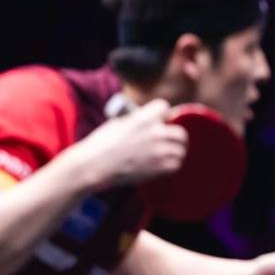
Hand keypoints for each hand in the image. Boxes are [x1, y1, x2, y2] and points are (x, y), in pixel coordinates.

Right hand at [68, 99, 188, 188]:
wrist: (94, 165)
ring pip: (180, 150)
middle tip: (169, 141)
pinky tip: (163, 165)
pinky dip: (171, 165)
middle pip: (180, 132)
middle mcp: (155, 133)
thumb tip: (149, 120)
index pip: (164, 106)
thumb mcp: (118, 122)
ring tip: (166, 155)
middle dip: (175, 136)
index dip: (161, 114)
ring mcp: (158, 151)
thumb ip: (137, 120)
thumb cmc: (101, 144)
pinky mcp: (158, 168)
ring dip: (174, 152)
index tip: (159, 120)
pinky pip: (176, 165)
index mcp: (143, 118)